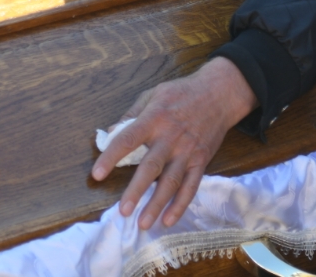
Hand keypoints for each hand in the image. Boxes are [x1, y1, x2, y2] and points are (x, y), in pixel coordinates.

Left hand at [91, 58, 256, 229]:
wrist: (219, 94)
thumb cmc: (181, 93)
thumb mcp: (153, 94)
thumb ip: (131, 115)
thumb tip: (109, 133)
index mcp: (154, 118)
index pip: (128, 139)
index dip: (111, 157)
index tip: (96, 175)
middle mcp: (170, 137)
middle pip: (151, 167)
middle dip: (136, 190)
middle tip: (123, 210)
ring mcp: (187, 151)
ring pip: (171, 181)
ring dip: (157, 204)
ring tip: (143, 223)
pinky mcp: (201, 160)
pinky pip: (191, 186)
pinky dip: (180, 204)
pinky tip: (168, 219)